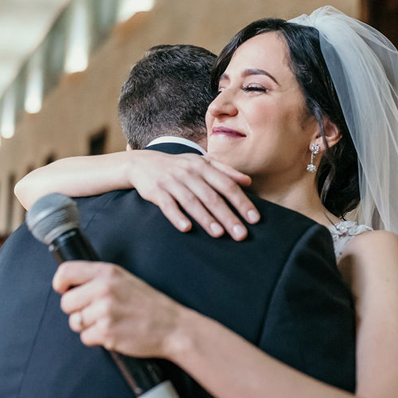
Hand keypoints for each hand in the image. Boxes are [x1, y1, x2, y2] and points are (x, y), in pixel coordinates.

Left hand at [52, 261, 183, 358]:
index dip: (60, 284)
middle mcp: (103, 289)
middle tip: (95, 312)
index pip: (65, 272)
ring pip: (75, 322)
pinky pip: (85, 338)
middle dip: (76, 310)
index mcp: (107, 272)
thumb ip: (98, 279)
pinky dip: (97, 339)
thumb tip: (70, 285)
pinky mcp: (106, 332)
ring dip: (88, 326)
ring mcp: (104, 311)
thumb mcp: (124, 279)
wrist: (172, 326)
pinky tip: (113, 332)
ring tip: (109, 321)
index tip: (65, 290)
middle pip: (66, 302)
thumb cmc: (148, 304)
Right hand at [128, 151, 259, 239]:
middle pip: (212, 197)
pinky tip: (186, 228)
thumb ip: (225, 171)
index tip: (254, 219)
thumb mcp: (202, 163)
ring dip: (206, 218)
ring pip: (192, 202)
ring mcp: (172, 182)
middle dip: (228, 216)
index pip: (227, 185)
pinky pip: (168, 206)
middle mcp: (189, 174)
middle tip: (241, 234)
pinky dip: (177, 217)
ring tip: (219, 234)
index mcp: (203, 167)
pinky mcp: (156, 192)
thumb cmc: (178, 166)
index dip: (242, 202)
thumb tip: (248, 181)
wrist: (143, 163)